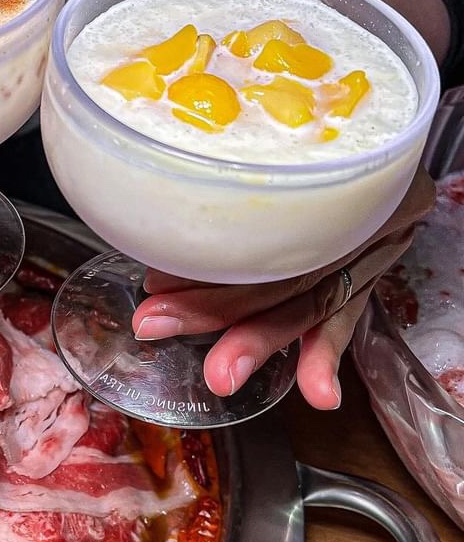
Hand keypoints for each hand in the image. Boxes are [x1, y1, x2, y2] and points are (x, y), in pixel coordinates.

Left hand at [131, 167, 435, 409]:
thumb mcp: (295, 156)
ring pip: (312, 301)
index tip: (155, 283)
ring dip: (261, 341)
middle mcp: (365, 214)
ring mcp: (374, 248)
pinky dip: (325, 356)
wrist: (387, 147)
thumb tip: (159, 232)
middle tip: (158, 325)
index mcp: (344, 173)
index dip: (212, 262)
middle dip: (218, 307)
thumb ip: (248, 186)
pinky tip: (319, 393)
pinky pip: (348, 318)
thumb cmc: (325, 151)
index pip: (273, 227)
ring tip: (222, 375)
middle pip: (288, 270)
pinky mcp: (370, 275)